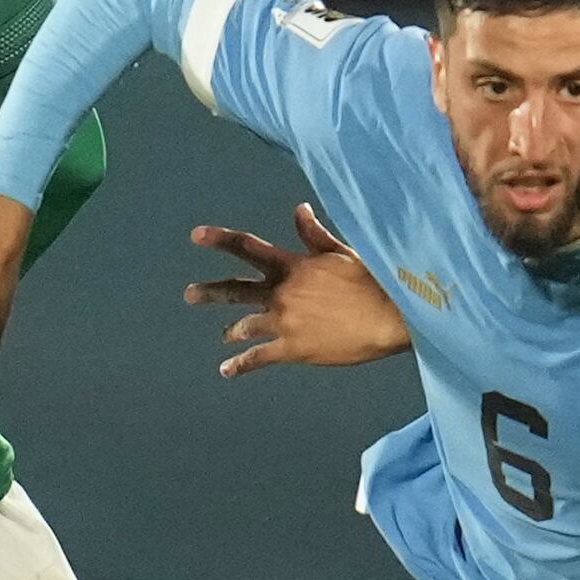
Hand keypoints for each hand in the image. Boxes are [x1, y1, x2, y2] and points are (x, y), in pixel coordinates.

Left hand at [183, 204, 414, 375]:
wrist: (389, 318)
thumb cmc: (373, 281)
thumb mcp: (342, 253)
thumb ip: (314, 234)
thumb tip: (299, 209)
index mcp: (293, 266)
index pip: (248, 248)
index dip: (220, 240)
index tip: (196, 235)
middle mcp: (281, 294)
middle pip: (235, 291)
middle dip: (210, 292)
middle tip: (189, 295)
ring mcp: (284, 323)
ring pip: (244, 326)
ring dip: (231, 331)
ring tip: (223, 335)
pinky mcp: (292, 349)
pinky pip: (258, 358)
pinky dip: (239, 364)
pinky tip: (227, 370)